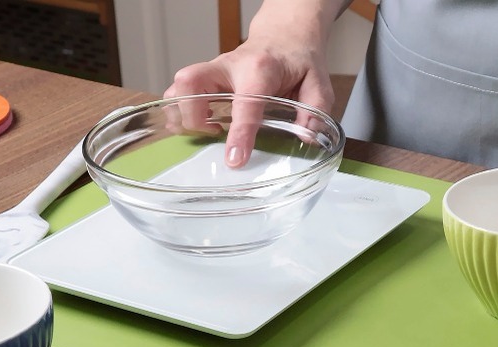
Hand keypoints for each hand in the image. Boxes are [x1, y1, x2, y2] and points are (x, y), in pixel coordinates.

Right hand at [164, 0, 341, 167]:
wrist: (283, 37)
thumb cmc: (297, 60)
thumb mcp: (319, 81)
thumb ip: (315, 108)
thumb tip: (307, 136)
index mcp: (261, 68)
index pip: (245, 102)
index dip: (238, 133)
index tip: (234, 159)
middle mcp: (230, 65)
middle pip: (191, 82)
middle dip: (192, 115)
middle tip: (212, 133)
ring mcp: (213, 70)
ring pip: (179, 87)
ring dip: (182, 115)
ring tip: (205, 130)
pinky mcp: (204, 77)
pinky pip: (179, 92)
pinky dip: (181, 112)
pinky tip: (200, 124)